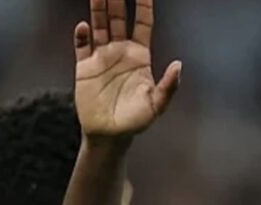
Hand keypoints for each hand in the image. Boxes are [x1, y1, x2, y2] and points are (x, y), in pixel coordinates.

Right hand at [73, 0, 180, 137]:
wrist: (110, 135)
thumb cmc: (137, 121)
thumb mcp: (157, 105)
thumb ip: (169, 86)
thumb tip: (179, 65)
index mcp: (140, 56)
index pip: (142, 23)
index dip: (144, 6)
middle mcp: (120, 51)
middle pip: (118, 18)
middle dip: (116, 0)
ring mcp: (101, 57)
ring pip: (99, 25)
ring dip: (97, 9)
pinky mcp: (84, 68)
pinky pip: (81, 46)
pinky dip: (81, 36)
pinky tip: (84, 27)